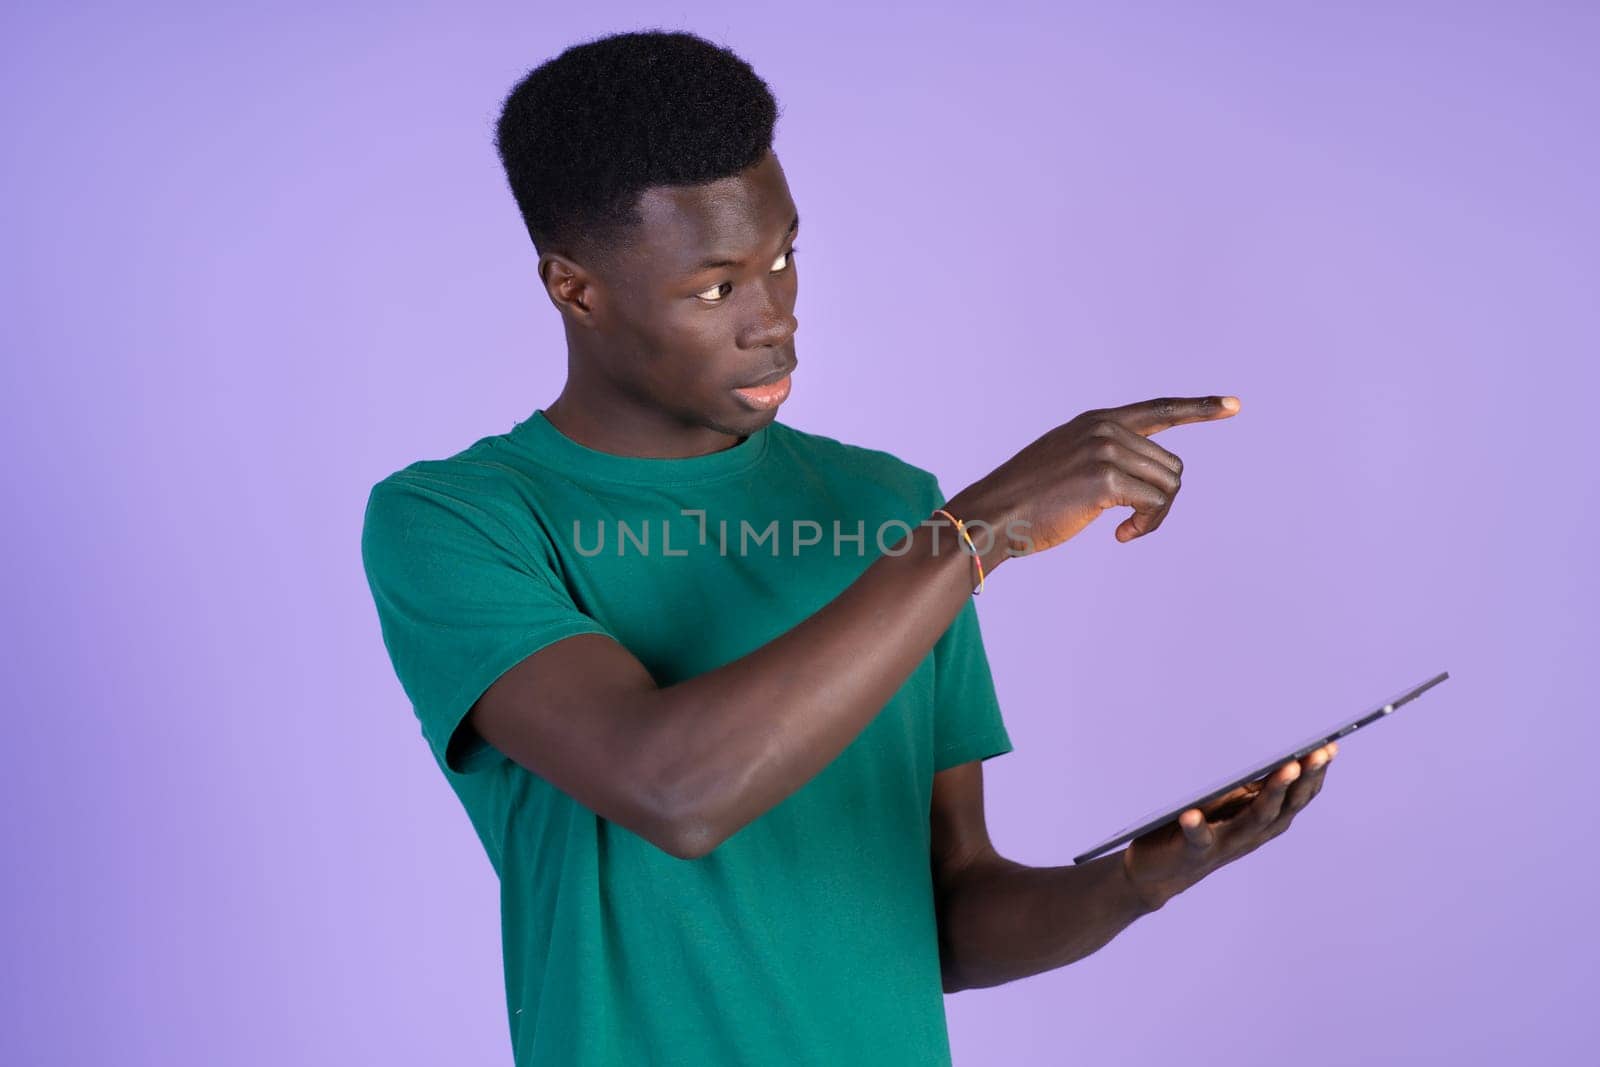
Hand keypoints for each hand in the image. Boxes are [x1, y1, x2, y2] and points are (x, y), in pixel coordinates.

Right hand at [944, 395, 1239, 570]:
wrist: (991, 516)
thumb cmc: (1025, 504)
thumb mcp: (1065, 465)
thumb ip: (1103, 459)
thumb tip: (1149, 480)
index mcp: (1095, 422)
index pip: (1158, 410)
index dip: (1199, 408)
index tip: (1234, 405)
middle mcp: (1103, 429)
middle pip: (1171, 464)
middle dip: (1162, 500)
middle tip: (1132, 525)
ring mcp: (1104, 450)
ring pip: (1169, 485)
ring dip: (1154, 516)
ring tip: (1125, 530)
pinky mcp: (1105, 478)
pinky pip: (1154, 504)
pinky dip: (1146, 526)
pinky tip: (1120, 536)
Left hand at [1120, 741, 1338, 911]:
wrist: (1157, 874)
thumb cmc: (1194, 831)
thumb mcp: (1225, 805)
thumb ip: (1246, 788)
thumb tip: (1269, 753)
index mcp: (1260, 821)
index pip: (1295, 797)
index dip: (1314, 774)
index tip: (1330, 747)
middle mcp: (1249, 835)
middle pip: (1284, 807)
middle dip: (1304, 779)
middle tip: (1319, 753)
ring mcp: (1224, 845)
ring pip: (1254, 820)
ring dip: (1272, 795)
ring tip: (1286, 768)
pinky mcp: (1193, 853)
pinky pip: (1197, 840)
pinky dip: (1196, 828)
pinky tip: (1192, 815)